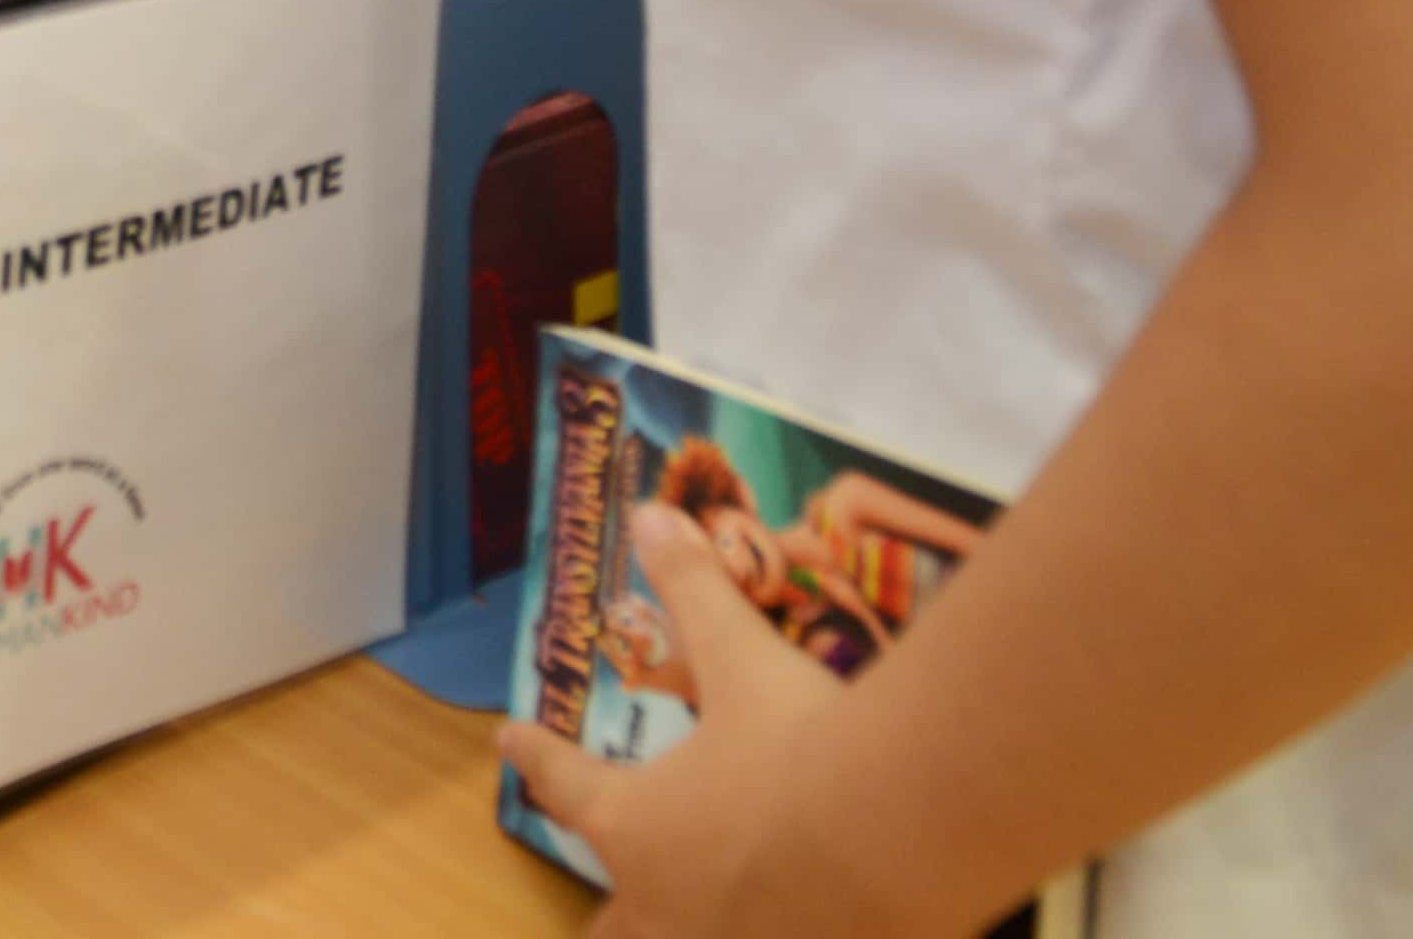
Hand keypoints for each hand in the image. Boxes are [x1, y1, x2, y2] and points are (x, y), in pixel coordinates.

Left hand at [497, 507, 941, 935]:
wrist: (904, 832)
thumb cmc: (804, 744)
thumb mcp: (742, 659)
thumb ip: (694, 590)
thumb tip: (654, 516)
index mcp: (635, 825)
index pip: (565, 785)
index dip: (537, 757)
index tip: (508, 740)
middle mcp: (667, 904)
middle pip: (612, 925)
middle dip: (607, 916)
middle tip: (600, 910)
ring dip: (656, 935)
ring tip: (654, 930)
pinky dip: (764, 932)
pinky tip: (786, 924)